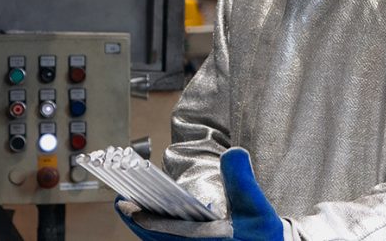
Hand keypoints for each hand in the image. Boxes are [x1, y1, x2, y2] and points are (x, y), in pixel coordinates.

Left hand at [116, 148, 283, 240]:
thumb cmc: (263, 235)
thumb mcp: (257, 207)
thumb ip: (243, 180)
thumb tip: (233, 153)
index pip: (166, 233)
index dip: (142, 220)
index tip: (125, 205)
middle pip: (157, 240)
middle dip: (137, 221)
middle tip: (122, 203)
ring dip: (145, 228)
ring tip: (132, 208)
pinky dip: (158, 233)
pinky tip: (151, 220)